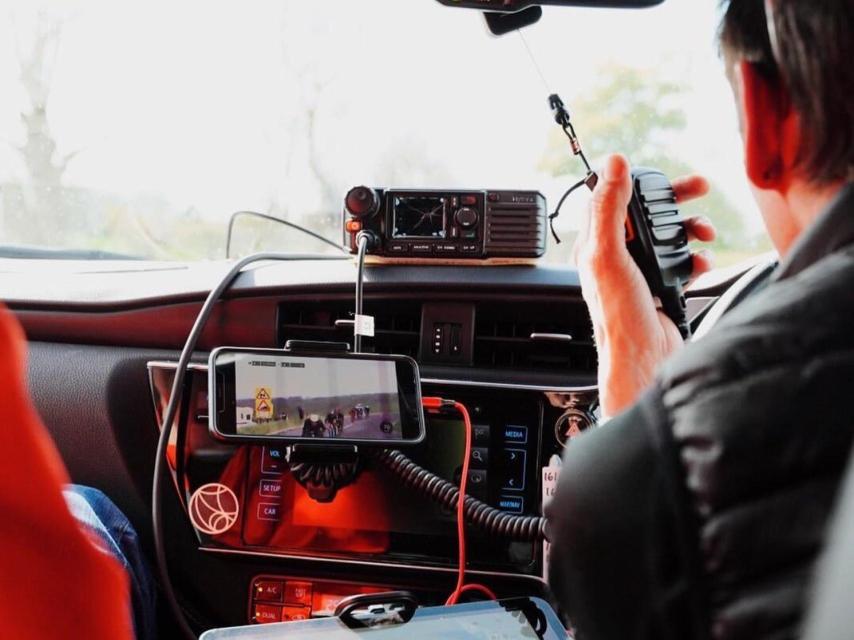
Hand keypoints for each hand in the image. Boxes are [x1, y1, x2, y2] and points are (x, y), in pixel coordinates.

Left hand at [572, 154, 714, 417]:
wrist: (644, 360)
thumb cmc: (619, 315)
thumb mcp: (609, 254)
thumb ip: (610, 208)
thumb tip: (614, 164)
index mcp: (594, 246)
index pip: (611, 200)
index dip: (635, 182)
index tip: (659, 172)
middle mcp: (615, 257)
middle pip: (645, 215)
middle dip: (674, 202)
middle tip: (699, 188)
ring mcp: (639, 273)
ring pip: (667, 237)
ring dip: (689, 231)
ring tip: (705, 234)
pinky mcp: (661, 288)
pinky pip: (682, 263)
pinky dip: (695, 259)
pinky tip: (701, 263)